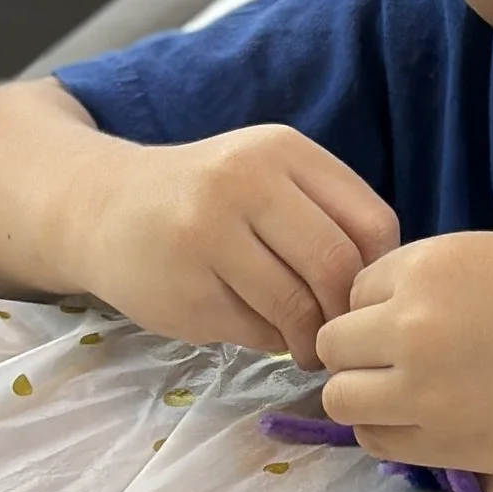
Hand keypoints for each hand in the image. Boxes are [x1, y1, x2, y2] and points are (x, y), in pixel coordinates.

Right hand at [79, 123, 397, 359]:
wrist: (103, 208)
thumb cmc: (208, 198)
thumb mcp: (269, 177)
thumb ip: (326, 215)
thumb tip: (388, 288)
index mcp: (284, 151)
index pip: (372, 223)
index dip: (380, 271)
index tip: (365, 293)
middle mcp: (246, 181)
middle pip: (336, 266)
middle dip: (345, 312)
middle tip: (338, 331)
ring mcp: (209, 233)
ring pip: (296, 305)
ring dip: (309, 337)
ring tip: (301, 341)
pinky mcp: (184, 287)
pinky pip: (254, 330)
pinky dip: (267, 340)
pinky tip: (251, 324)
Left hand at [317, 233, 492, 475]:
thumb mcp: (486, 256)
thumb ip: (425, 283)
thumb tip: (373, 320)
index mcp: (426, 268)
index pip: (354, 291)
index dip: (379, 306)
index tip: (414, 319)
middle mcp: (412, 328)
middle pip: (334, 346)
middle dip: (360, 352)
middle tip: (402, 361)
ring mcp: (425, 393)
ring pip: (342, 398)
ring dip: (366, 395)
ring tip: (409, 394)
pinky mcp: (447, 446)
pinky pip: (379, 441)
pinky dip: (391, 431)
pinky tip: (428, 420)